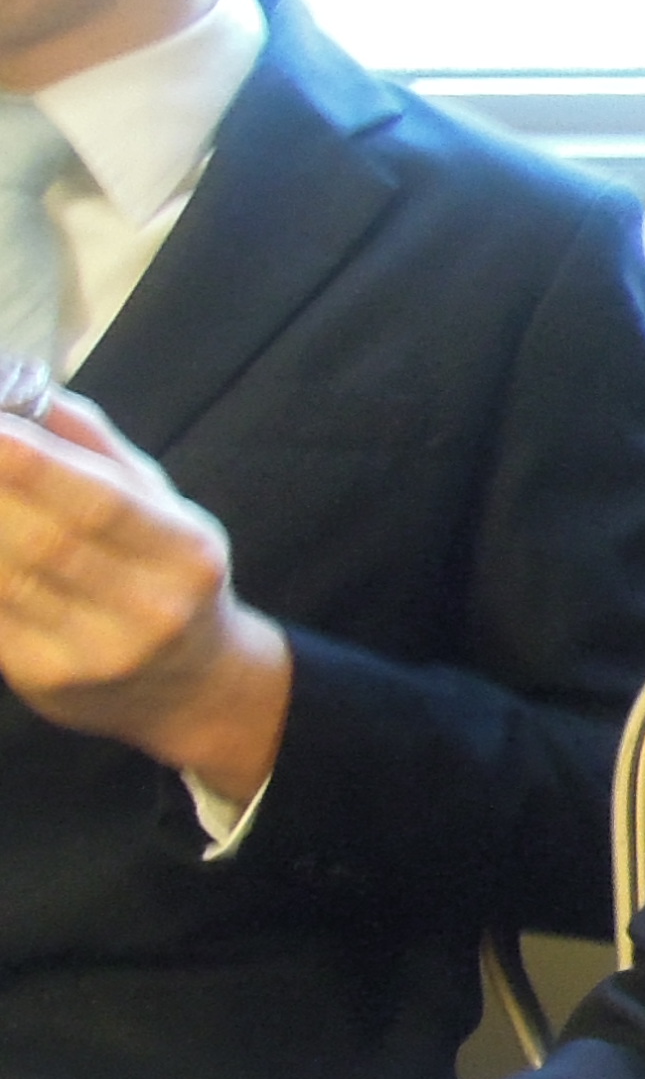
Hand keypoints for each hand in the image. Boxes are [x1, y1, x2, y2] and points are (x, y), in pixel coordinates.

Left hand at [0, 389, 290, 801]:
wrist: (192, 689)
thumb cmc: (168, 576)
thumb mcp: (162, 507)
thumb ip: (95, 448)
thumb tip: (21, 389)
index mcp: (185, 554)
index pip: (101, 505)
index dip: (37, 467)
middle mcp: (147, 611)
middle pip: (42, 543)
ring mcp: (94, 653)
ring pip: (5, 580)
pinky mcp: (46, 681)